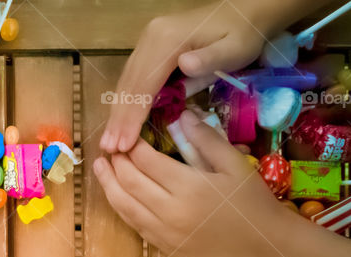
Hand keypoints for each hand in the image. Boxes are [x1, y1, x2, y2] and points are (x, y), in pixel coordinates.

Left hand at [94, 113, 295, 256]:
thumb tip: (181, 115)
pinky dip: (121, 207)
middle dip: (115, 162)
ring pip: (124, 206)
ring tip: (100, 168)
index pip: (146, 160)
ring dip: (108, 185)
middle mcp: (169, 211)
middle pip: (129, 182)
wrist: (262, 246)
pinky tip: (117, 194)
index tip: (127, 133)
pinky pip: (133, 224)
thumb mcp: (234, 164)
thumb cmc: (251, 202)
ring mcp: (163, 232)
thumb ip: (205, 140)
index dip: (132, 145)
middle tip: (109, 148)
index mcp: (187, 187)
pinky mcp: (162, 246)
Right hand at [101, 1, 269, 152]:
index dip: (132, 117)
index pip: (144, 84)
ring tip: (108, 142)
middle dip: (119, 119)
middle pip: (129, 84)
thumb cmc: (240, 35)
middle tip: (109, 149)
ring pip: (126, 82)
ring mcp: (147, 41)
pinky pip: (133, 78)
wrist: (242, 13)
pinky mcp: (149, 47)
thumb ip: (209, 58)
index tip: (123, 144)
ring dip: (118, 113)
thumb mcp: (233, 48)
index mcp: (167, 40)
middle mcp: (150, 38)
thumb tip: (184, 65)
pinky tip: (120, 122)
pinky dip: (125, 102)